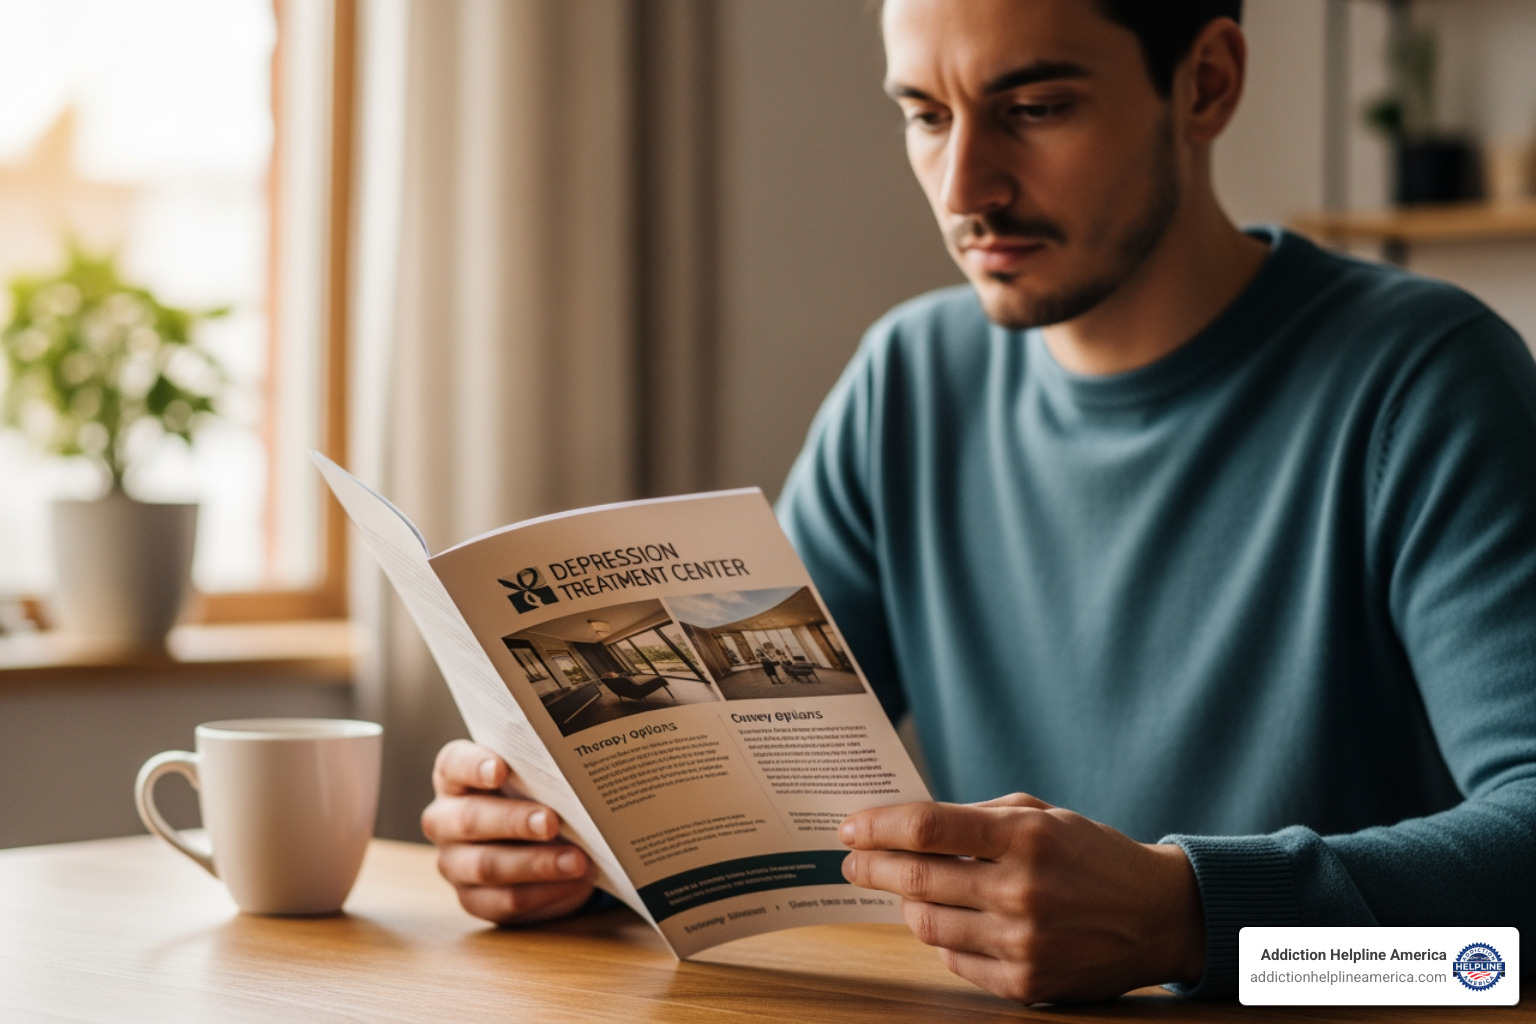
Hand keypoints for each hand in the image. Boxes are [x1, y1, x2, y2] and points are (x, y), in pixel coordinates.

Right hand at [421, 739, 595, 923]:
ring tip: (576, 861)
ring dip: (536, 864)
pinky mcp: (474, 899)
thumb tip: (578, 771)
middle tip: (551, 821)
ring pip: (486, 865)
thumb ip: (543, 772)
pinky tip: (573, 883)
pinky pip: (505, 899)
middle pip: (469, 819)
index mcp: (454, 777)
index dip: (474, 766)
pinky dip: (543, 892)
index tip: (500, 770)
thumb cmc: (534, 795)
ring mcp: (454, 863)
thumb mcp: (535, 779)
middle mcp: (445, 820)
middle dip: (513, 821)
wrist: (536, 843)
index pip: (453, 764)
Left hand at [839, 793, 1204, 1003]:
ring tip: (905, 889)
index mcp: (1026, 837)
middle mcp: (1022, 891)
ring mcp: (1023, 943)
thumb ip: (975, 816)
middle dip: (871, 867)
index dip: (878, 826)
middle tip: (852, 861)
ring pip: (926, 925)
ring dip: (905, 904)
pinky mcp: (1026, 984)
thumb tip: (902, 826)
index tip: (850, 827)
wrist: (1158, 915)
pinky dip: (942, 938)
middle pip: (916, 879)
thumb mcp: (1041, 815)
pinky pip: (955, 961)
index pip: (927, 828)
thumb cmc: (1090, 854)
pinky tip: (950, 920)